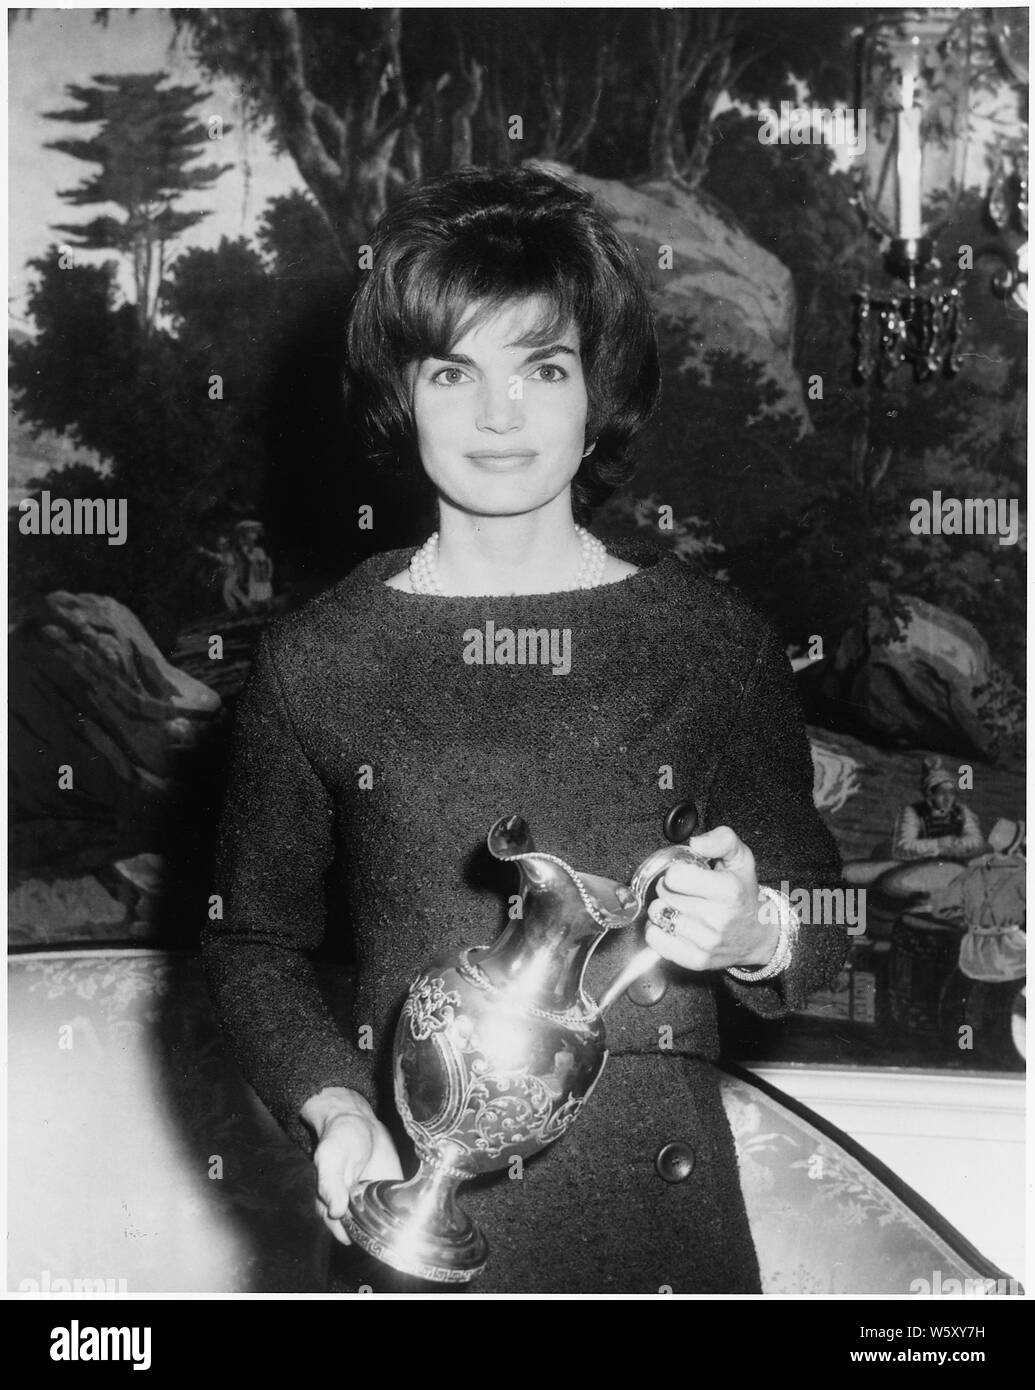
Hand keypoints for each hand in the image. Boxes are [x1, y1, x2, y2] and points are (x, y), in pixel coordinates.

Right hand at [301, 1087, 403, 1245]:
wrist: (359, 1121)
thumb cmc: (339, 1139)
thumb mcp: (330, 1157)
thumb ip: (330, 1184)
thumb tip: (335, 1212)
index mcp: (333, 1206)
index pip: (344, 1234)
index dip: (356, 1236)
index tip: (370, 1229)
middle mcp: (353, 1209)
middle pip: (368, 1233)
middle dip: (379, 1232)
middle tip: (390, 1219)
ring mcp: (374, 1202)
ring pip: (385, 1225)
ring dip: (396, 1225)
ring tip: (405, 1214)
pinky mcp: (392, 1192)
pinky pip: (401, 1208)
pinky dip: (409, 1210)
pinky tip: (416, 1206)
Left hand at [644, 825, 779, 972]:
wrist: (757, 935)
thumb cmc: (744, 893)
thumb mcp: (741, 858)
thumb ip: (721, 840)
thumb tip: (695, 843)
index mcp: (728, 891)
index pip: (675, 876)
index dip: (676, 871)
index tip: (686, 874)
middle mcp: (718, 919)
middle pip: (664, 894)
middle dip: (669, 888)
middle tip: (685, 891)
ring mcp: (706, 942)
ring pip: (658, 915)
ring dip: (663, 908)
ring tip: (680, 907)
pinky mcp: (696, 960)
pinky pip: (656, 940)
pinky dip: (657, 929)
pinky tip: (672, 924)